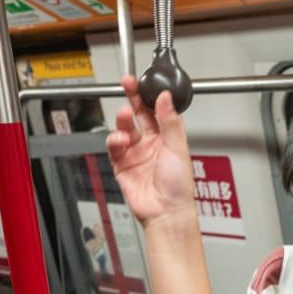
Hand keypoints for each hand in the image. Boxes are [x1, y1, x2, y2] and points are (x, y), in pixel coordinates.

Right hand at [105, 75, 194, 225]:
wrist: (166, 211)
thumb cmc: (178, 186)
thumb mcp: (178, 147)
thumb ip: (169, 121)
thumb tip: (165, 97)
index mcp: (166, 137)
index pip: (155, 110)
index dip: (147, 95)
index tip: (141, 82)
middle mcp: (150, 143)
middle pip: (138, 114)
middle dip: (131, 98)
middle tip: (127, 84)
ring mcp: (135, 153)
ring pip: (124, 128)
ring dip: (123, 121)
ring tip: (125, 117)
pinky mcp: (122, 165)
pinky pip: (114, 147)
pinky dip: (115, 140)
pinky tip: (121, 141)